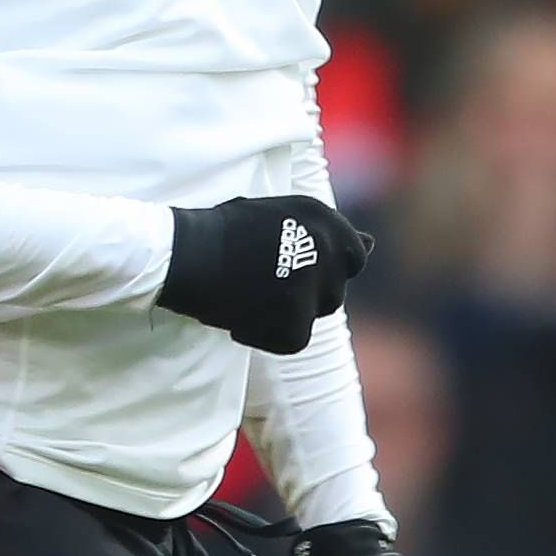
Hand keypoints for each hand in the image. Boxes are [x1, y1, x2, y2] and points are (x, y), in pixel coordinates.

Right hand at [156, 195, 370, 354]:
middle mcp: (327, 249)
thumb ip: (325, 232)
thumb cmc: (221, 231)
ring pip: (314, 314)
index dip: (324, 268)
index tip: (293, 270)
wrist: (183, 254)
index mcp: (324, 218)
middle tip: (261, 283)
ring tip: (248, 295)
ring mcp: (314, 285)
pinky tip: (239, 316)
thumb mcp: (279, 216)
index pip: (353, 256)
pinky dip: (267, 335)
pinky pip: (293, 339)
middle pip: (334, 290)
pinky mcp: (296, 319)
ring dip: (285, 312)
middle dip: (303, 293)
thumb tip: (371, 245)